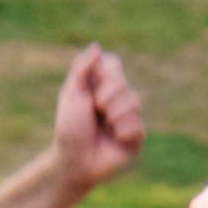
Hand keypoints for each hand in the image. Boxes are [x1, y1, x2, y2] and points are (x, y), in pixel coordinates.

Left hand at [52, 43, 147, 192]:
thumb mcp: (72, 95)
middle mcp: (117, 98)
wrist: (74, 161)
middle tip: (96, 110)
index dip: (104, 75)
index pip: (113, 64)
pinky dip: (122, 132)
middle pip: (124, 81)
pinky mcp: (137, 135)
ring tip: (105, 128)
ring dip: (114, 115)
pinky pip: (139, 125)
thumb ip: (82, 69)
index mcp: (100, 85)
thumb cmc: (69, 129)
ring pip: (135, 101)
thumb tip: (96, 46)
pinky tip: (115, 140)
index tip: (90, 88)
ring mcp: (129, 116)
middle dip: (106, 96)